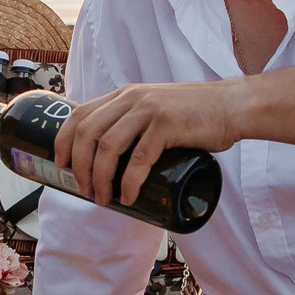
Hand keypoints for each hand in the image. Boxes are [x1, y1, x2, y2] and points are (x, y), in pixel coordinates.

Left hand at [60, 80, 244, 206]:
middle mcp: (132, 98)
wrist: (232, 106)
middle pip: (88, 133)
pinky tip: (128, 197)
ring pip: (108, 146)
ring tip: (102, 199)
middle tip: (84, 191)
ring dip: (100, 178)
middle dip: (80, 167)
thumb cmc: (195, 115)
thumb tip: (113, 159)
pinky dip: (130, 182)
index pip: (80, 114)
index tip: (61, 165)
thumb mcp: (155, 110)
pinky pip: (139, 158)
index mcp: (124, 95)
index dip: (63, 141)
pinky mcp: (167, 125)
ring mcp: (149, 110)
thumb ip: (134, 122)